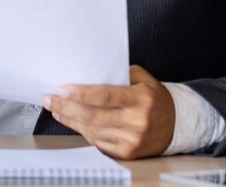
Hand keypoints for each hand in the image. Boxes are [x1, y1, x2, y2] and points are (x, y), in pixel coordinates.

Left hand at [42, 65, 174, 159]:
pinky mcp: (126, 153)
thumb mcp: (142, 79)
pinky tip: (70, 120)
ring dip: (69, 119)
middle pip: (93, 116)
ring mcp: (131, 140)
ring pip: (92, 130)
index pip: (106, 96)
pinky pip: (97, 142)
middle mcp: (136, 121)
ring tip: (54, 108)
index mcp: (141, 99)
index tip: (61, 89)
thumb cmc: (154, 98)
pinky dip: (81, 130)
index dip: (81, 93)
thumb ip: (117, 74)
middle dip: (66, 107)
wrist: (177, 125)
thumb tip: (87, 72)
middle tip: (48, 99)